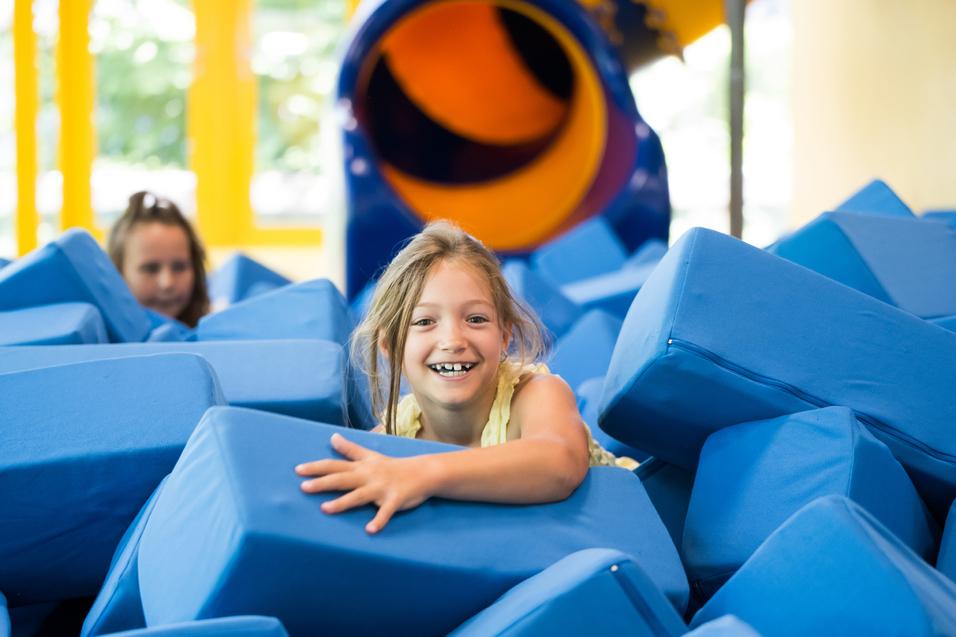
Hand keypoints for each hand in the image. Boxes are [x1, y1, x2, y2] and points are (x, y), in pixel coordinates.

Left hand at [295, 433, 431, 533]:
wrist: (422, 472)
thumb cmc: (392, 466)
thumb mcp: (370, 455)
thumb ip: (350, 449)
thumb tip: (331, 437)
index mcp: (362, 467)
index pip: (335, 465)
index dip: (317, 467)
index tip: (298, 470)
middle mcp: (368, 476)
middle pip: (342, 479)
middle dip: (322, 483)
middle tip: (303, 487)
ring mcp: (381, 488)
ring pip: (359, 496)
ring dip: (342, 503)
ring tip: (325, 509)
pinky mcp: (395, 500)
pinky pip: (386, 512)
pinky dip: (379, 520)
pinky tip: (370, 529)